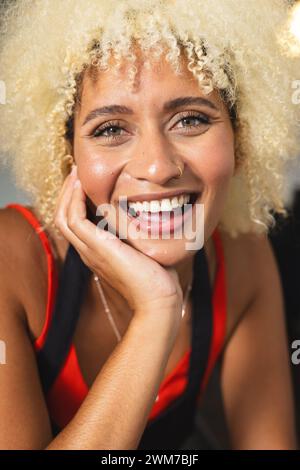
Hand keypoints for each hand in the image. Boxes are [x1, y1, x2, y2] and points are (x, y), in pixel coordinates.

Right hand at [54, 165, 183, 320]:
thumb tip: (151, 218)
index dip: (76, 202)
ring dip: (68, 193)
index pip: (76, 224)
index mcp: (97, 253)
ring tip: (76, 174)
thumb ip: (139, 236)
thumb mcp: (145, 252)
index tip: (86, 182)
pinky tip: (82, 185)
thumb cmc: (158, 280)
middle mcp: (88, 252)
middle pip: (63, 218)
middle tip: (77, 173)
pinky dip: (74, 199)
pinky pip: (74, 218)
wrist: (159, 300)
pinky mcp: (96, 247)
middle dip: (68, 193)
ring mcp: (89, 251)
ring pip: (63, 216)